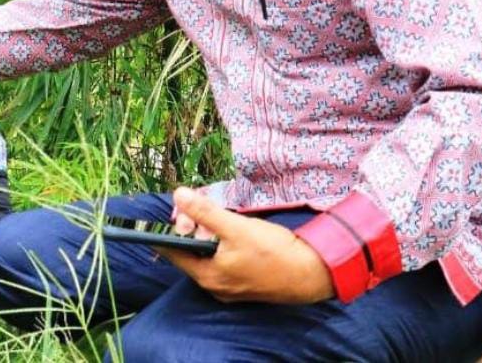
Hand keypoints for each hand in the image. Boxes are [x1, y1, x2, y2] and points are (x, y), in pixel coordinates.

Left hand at [157, 187, 334, 303]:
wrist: (311, 273)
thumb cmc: (274, 252)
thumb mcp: (236, 228)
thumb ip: (205, 212)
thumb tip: (178, 195)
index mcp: (206, 275)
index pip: (171, 251)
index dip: (170, 227)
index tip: (177, 208)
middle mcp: (213, 285)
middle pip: (189, 251)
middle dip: (192, 227)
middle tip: (203, 208)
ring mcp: (227, 285)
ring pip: (206, 254)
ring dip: (208, 232)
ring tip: (222, 218)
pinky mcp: (241, 281)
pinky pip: (221, 259)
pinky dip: (221, 242)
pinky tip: (234, 231)